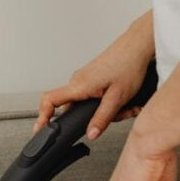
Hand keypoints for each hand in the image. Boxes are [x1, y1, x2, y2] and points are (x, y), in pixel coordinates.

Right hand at [33, 31, 152, 140]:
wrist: (138, 46)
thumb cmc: (128, 65)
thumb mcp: (117, 97)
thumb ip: (102, 118)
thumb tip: (91, 134)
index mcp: (79, 85)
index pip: (50, 100)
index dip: (42, 116)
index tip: (41, 129)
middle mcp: (78, 81)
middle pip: (75, 110)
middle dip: (96, 119)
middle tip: (118, 115)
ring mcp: (84, 79)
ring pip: (88, 105)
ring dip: (108, 111)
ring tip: (127, 106)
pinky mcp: (93, 79)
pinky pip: (94, 97)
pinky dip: (109, 102)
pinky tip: (124, 100)